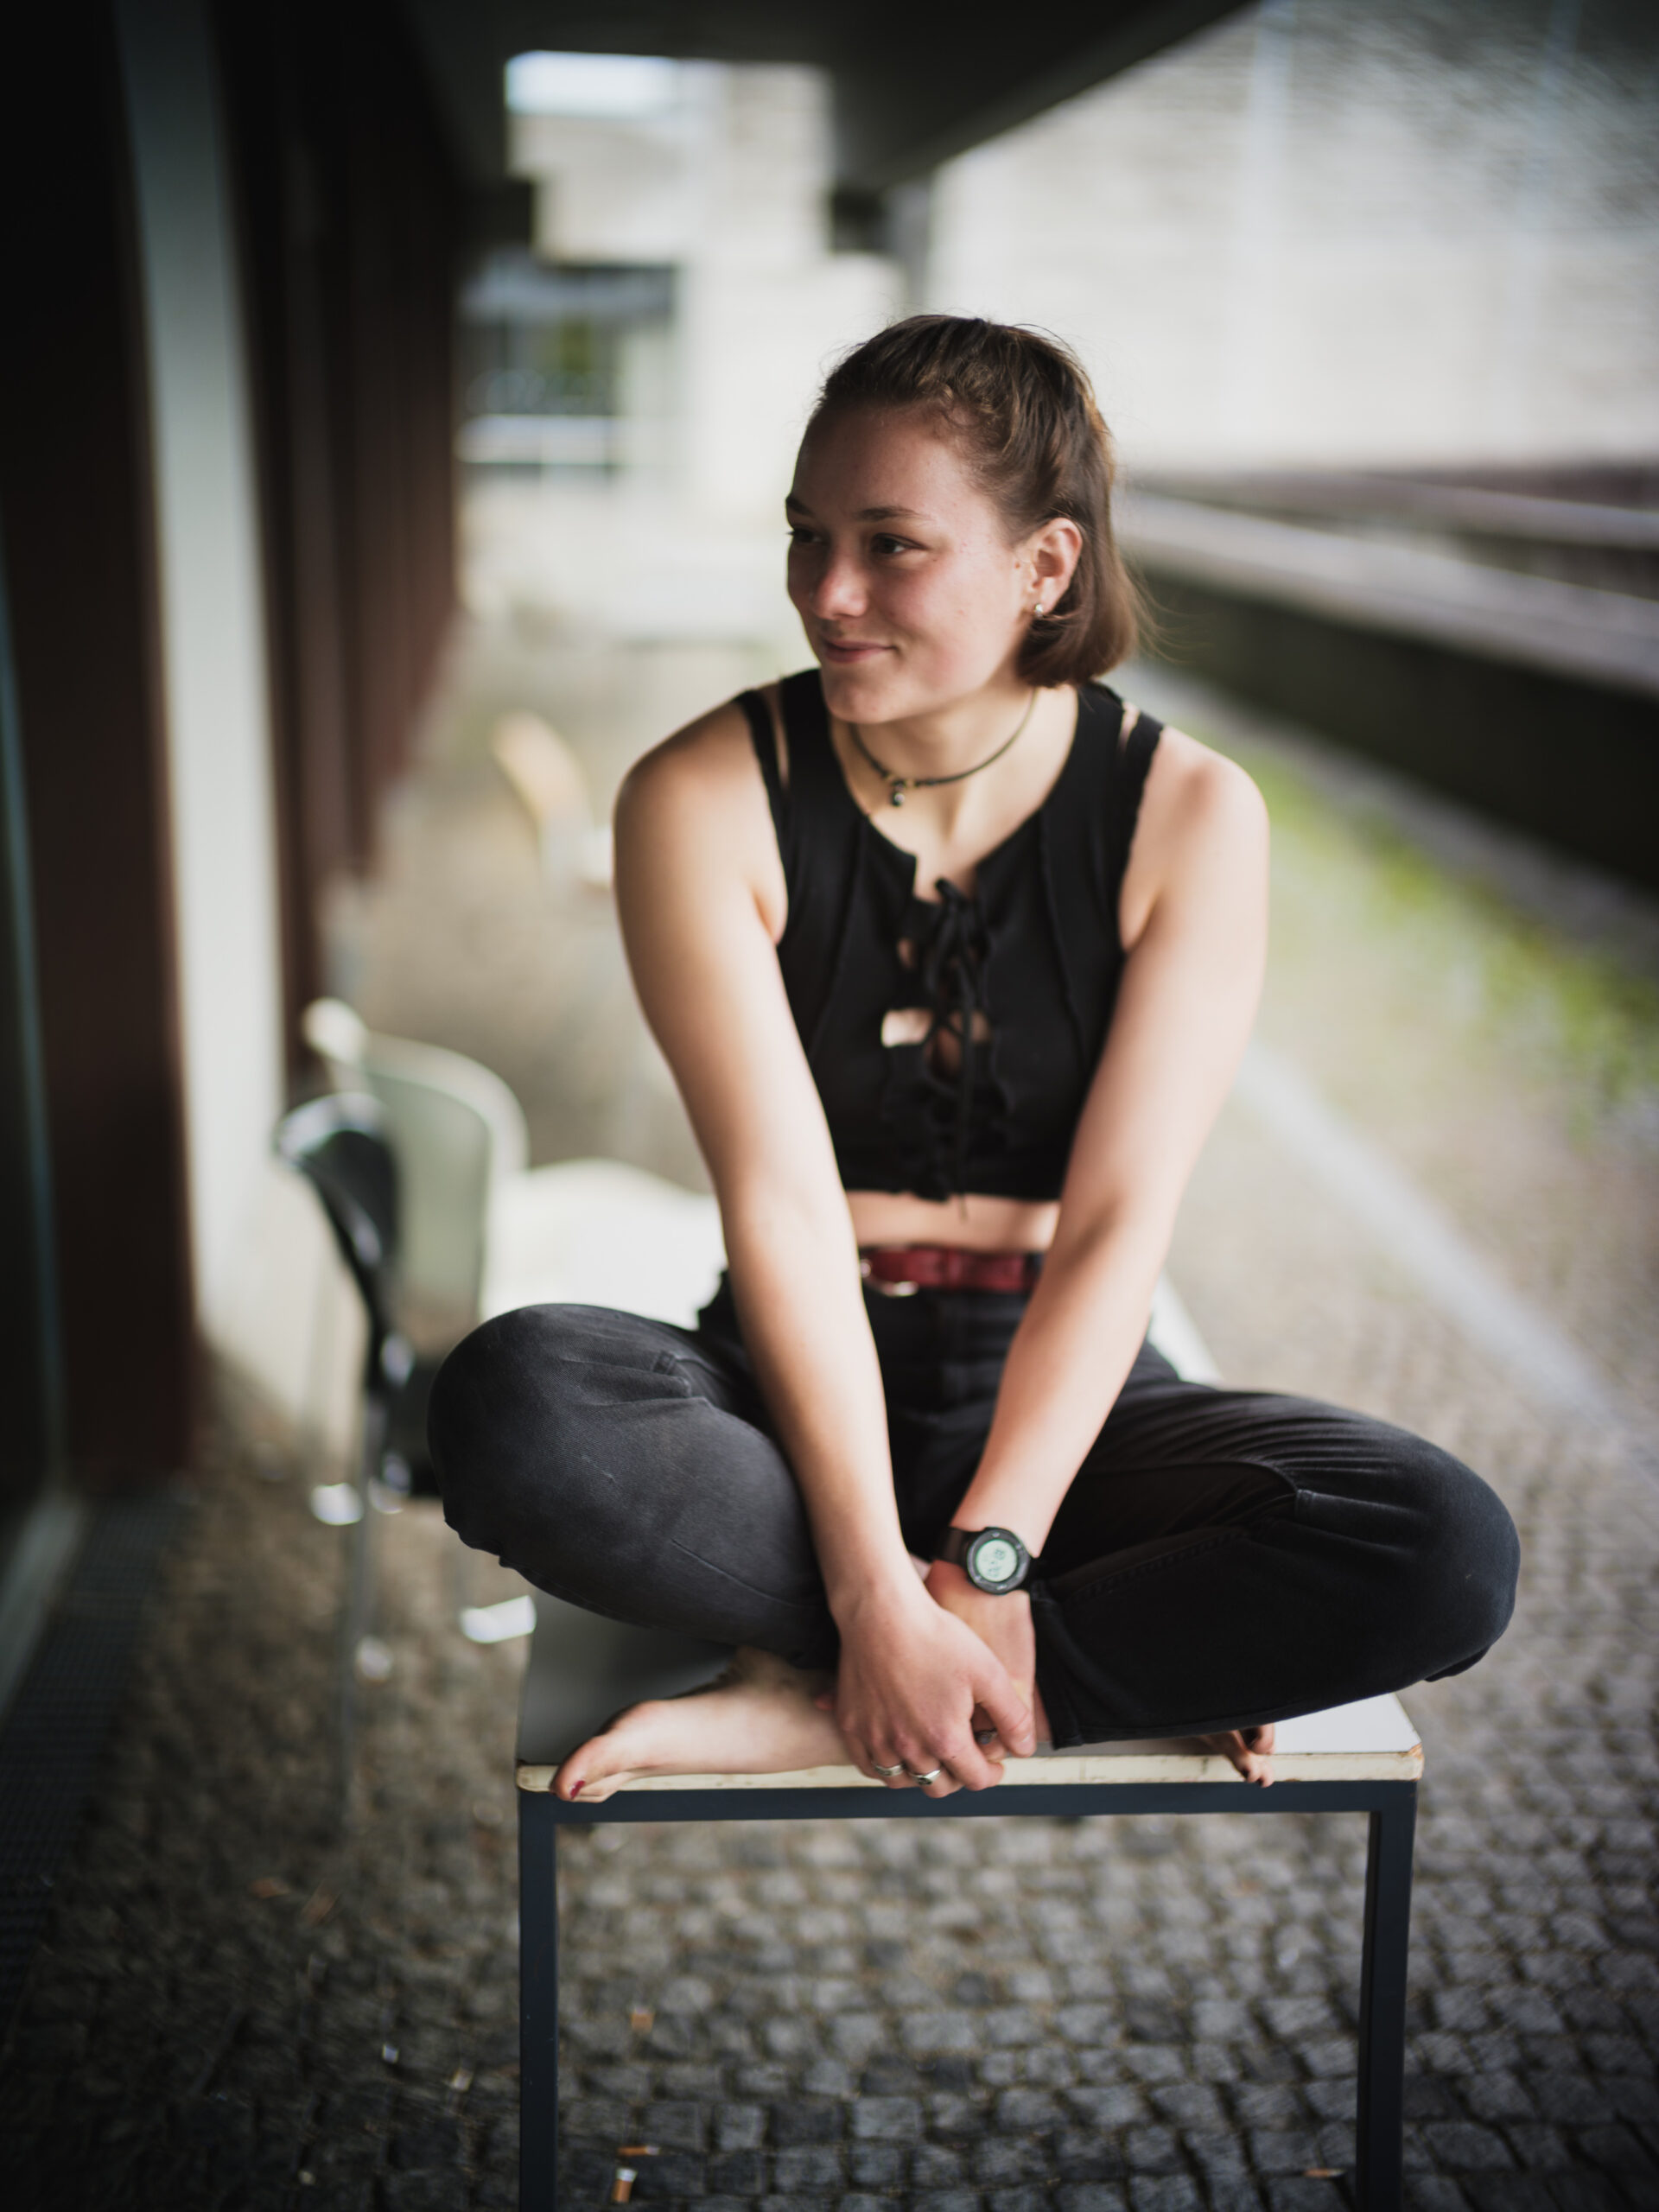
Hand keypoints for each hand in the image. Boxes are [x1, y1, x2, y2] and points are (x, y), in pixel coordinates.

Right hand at [818, 1578, 1034, 1794]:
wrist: (882, 1612)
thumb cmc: (936, 1636)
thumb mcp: (988, 1672)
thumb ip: (1012, 1716)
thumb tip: (1026, 1749)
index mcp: (945, 1738)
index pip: (976, 1779)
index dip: (992, 1773)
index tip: (994, 1762)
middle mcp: (908, 1748)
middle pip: (939, 1787)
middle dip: (959, 1776)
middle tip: (964, 1756)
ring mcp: (876, 1739)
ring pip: (903, 1782)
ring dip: (922, 1775)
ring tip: (932, 1753)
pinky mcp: (851, 1726)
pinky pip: (869, 1767)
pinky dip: (885, 1766)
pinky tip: (896, 1749)